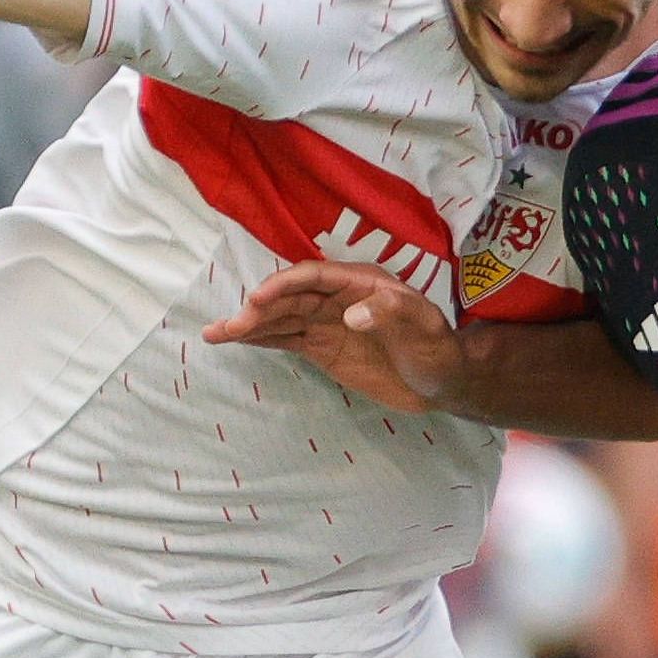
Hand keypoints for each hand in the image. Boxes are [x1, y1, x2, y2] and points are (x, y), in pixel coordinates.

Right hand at [205, 261, 462, 413]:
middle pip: (290, 298)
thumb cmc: (438, 349)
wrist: (443, 381)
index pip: (314, 277)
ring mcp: (327, 323)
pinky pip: (286, 339)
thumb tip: (352, 314)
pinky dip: (260, 340)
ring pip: (281, 319)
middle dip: (259, 310)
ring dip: (250, 325)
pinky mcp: (322, 347)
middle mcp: (338, 298)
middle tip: (230, 327)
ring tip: (214, 335)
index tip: (258, 299)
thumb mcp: (423, 327)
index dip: (285, 285)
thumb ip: (392, 314)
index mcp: (361, 282)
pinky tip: (235, 341)